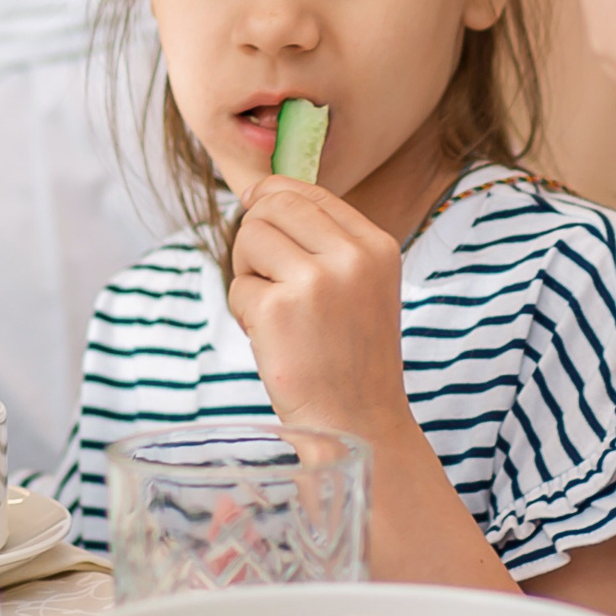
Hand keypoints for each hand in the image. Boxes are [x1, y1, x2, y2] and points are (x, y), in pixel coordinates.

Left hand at [227, 176, 409, 435]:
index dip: (274, 196)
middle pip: (273, 206)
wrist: (357, 423)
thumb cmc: (349, 357)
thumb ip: (323, 239)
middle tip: (267, 278)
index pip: (311, 192)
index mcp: (377, 246)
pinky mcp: (278, 309)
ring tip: (275, 312)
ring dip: (248, 273)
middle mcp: (352, 257)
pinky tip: (273, 340)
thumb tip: (258, 192)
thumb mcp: (360, 286)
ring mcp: (315, 281)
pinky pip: (237, 288)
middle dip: (256, 236)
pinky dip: (245, 314)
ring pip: (249, 238)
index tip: (256, 207)